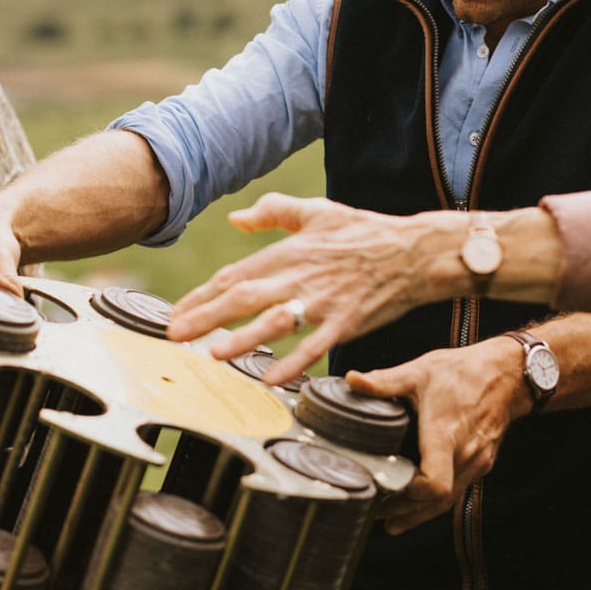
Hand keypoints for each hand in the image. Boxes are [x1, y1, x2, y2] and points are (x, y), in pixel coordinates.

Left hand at [168, 193, 465, 385]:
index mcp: (290, 251)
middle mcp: (301, 276)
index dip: (203, 295)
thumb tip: (234, 218)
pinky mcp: (347, 322)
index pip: (235, 274)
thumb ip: (273, 210)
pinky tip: (270, 378)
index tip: (177, 313)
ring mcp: (324, 302)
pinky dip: (293, 363)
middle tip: (175, 335)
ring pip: (275, 322)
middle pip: (246, 297)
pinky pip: (315, 346)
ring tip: (213, 355)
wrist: (415, 252)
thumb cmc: (365, 231)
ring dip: (242, 339)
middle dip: (207, 317)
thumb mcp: (318, 211)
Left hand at [354, 337, 529, 533]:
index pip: (434, 484)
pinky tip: (417, 506)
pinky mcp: (482, 463)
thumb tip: (351, 380)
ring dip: (419, 512)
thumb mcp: (419, 371)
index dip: (410, 496)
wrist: (506, 373)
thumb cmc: (462, 371)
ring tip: (389, 519)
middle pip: (436, 501)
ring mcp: (477, 462)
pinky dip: (436, 502)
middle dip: (405, 510)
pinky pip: (458, 490)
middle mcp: (465, 454)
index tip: (385, 490)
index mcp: (446, 433)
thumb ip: (384, 382)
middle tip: (374, 512)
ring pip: (448, 501)